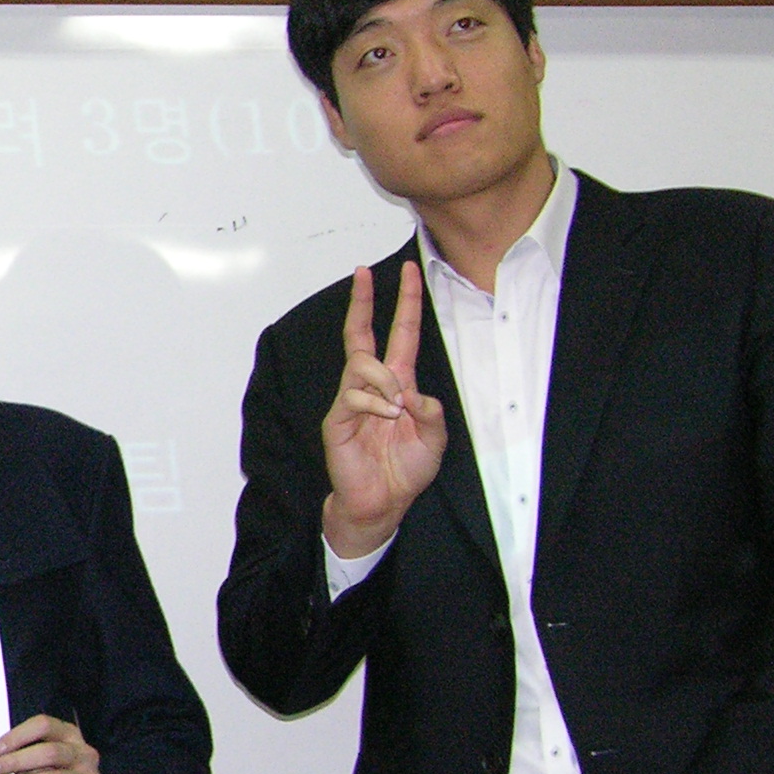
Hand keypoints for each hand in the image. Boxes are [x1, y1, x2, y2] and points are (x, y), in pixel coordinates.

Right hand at [320, 260, 447, 559]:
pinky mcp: (338, 419)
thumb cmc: (405, 470)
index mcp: (399, 384)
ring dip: (384, 380)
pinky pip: (353, 396)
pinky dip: (374, 404)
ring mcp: (352, 400)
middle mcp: (372, 386)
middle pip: (362, 334)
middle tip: (363, 273)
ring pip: (362, 364)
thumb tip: (413, 392)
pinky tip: (386, 419)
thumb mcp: (435, 441)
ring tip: (397, 409)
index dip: (406, 304)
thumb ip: (432, 414)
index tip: (410, 271)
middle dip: (363, 302)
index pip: (400, 335)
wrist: (382, 502)